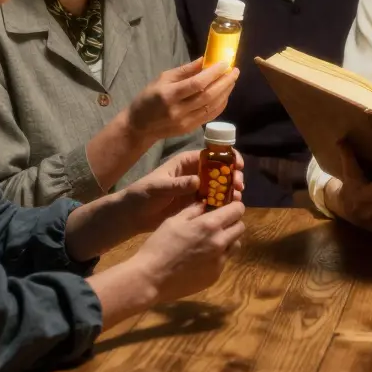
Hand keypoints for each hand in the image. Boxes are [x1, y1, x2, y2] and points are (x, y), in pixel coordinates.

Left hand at [119, 149, 244, 233]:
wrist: (132, 215)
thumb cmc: (142, 195)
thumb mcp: (157, 187)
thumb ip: (177, 184)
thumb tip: (198, 181)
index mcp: (185, 163)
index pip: (210, 155)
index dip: (226, 157)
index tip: (237, 164)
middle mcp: (194, 174)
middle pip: (219, 170)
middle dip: (232, 175)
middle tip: (239, 184)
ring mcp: (196, 190)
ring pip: (219, 186)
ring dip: (231, 189)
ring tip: (238, 196)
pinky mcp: (195, 204)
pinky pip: (213, 201)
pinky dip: (223, 203)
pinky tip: (230, 207)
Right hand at [125, 59, 238, 142]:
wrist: (140, 126)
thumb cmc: (149, 98)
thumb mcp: (162, 79)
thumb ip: (185, 70)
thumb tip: (206, 59)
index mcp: (169, 95)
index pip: (197, 83)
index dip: (213, 73)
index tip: (225, 63)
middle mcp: (178, 110)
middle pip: (208, 95)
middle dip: (225, 82)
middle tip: (234, 71)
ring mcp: (186, 122)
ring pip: (212, 106)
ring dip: (226, 92)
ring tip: (232, 80)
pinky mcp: (191, 129)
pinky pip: (210, 115)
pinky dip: (221, 104)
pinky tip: (225, 94)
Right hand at [129, 200, 246, 303]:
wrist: (151, 278)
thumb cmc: (159, 245)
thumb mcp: (174, 220)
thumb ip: (193, 210)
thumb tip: (206, 204)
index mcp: (210, 225)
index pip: (237, 210)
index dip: (235, 206)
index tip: (228, 207)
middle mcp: (220, 242)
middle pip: (240, 227)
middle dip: (233, 222)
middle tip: (219, 224)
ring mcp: (220, 261)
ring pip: (236, 245)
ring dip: (229, 240)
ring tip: (211, 242)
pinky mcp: (216, 275)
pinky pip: (224, 261)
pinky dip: (218, 256)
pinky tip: (201, 258)